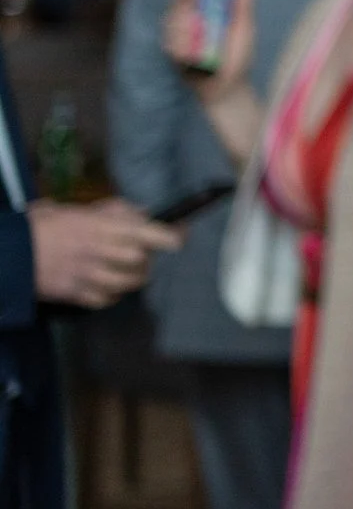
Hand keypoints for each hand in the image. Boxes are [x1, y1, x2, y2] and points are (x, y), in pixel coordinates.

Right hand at [29, 198, 183, 307]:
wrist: (12, 253)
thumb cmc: (46, 225)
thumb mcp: (80, 208)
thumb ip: (114, 210)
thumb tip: (143, 213)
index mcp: (102, 228)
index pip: (146, 233)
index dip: (169, 237)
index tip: (179, 238)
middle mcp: (100, 253)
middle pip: (142, 262)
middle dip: (147, 258)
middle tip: (142, 254)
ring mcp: (89, 277)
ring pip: (129, 284)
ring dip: (133, 277)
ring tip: (128, 270)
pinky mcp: (77, 295)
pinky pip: (108, 300)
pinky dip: (113, 294)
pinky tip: (108, 285)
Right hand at [161, 0, 256, 104]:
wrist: (231, 86)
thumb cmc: (238, 55)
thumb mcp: (244, 27)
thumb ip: (243, 4)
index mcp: (205, 16)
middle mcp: (190, 26)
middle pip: (175, 9)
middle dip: (182, 5)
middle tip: (192, 4)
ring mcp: (181, 42)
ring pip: (171, 26)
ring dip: (182, 24)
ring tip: (195, 25)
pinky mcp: (176, 59)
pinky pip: (171, 47)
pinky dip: (180, 45)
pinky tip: (189, 46)